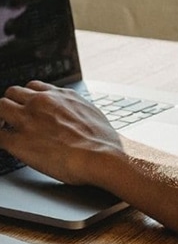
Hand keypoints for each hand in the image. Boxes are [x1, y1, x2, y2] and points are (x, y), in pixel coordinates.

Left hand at [0, 81, 121, 184]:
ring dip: (1, 117)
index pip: (34, 86)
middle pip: (13, 92)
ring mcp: (27, 120)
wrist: (99, 157)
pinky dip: (0, 137)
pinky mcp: (18, 142)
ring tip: (4, 128)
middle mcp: (41, 102)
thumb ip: (75, 108)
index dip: (29, 97)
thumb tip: (74, 113)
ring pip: (0, 107)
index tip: (29, 106)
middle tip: (14, 117)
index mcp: (61, 96)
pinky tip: (6, 144)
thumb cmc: (102, 141)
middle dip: (12, 104)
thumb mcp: (92, 113)